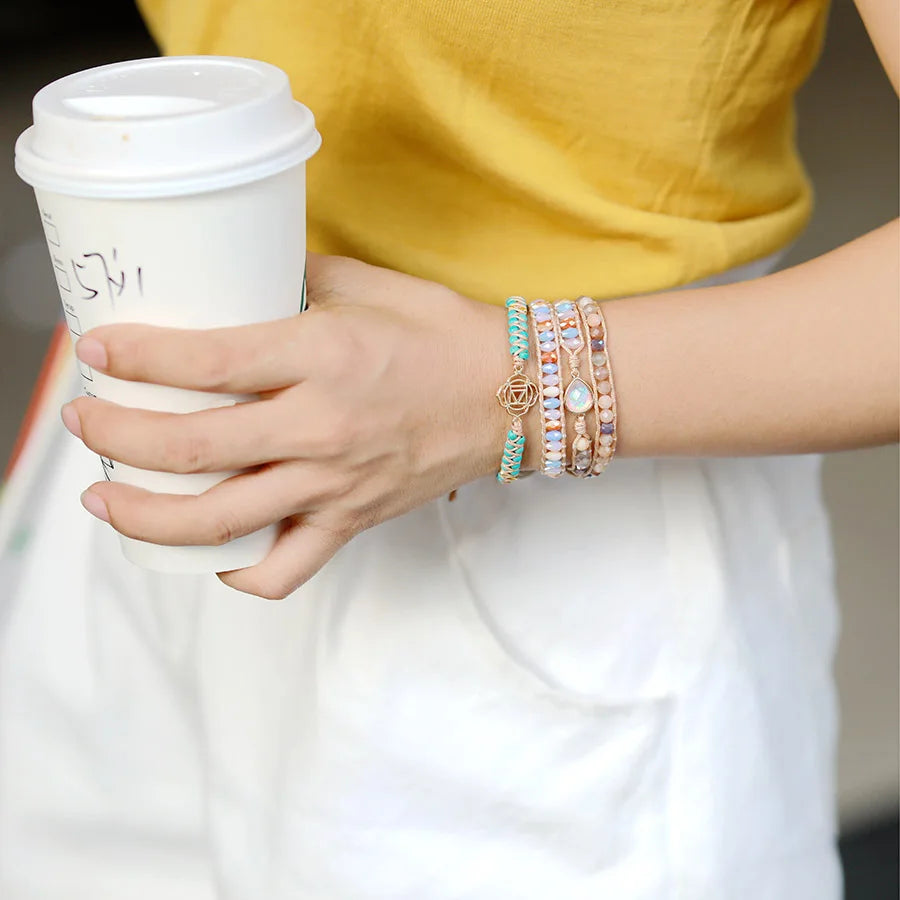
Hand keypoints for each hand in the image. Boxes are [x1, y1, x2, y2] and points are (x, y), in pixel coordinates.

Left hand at [62, 254, 513, 598]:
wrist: (513, 395)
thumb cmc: (446, 334)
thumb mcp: (369, 285)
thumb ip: (295, 278)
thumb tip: (240, 277)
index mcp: (325, 357)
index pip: (208, 362)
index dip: (139, 357)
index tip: (97, 352)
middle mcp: (323, 427)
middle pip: (193, 449)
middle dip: (117, 438)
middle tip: (85, 422)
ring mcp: (336, 485)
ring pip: (220, 521)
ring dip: (146, 515)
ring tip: (107, 500)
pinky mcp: (352, 521)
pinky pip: (285, 570)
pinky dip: (238, 575)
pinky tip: (213, 556)